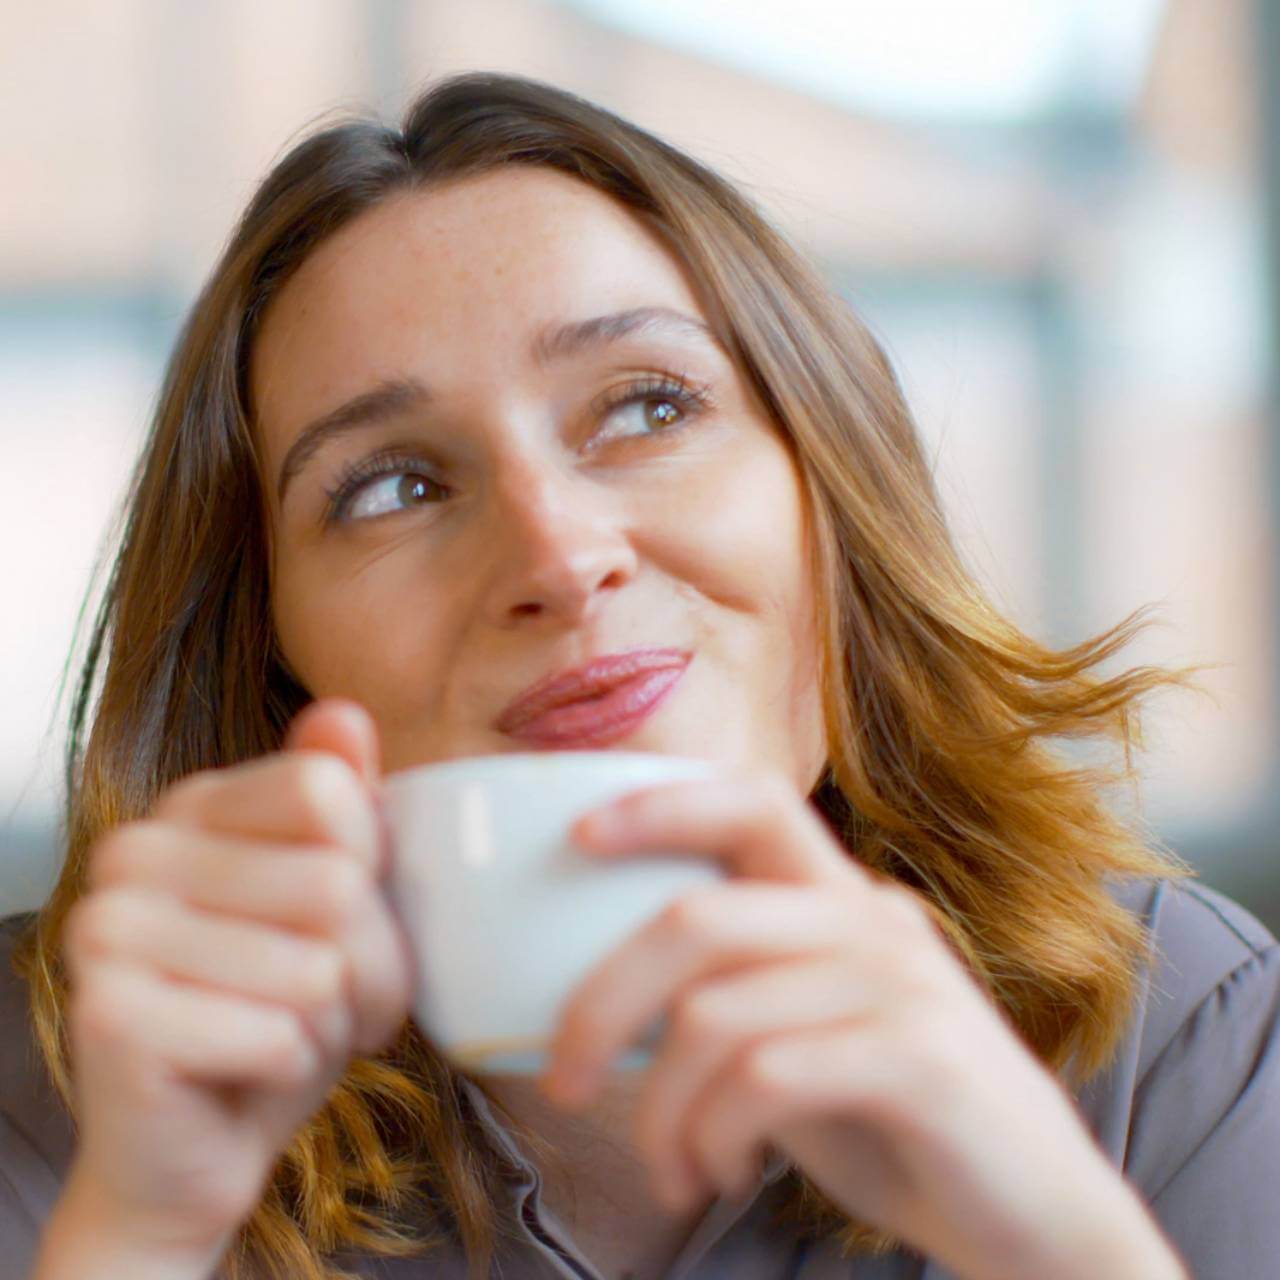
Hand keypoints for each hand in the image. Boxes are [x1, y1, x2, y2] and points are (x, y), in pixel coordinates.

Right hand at [55, 699, 412, 1259]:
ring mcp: (107, 928)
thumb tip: (344, 713)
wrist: (198, 1146)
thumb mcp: (339, 902)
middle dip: (364, 965)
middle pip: (335, 884)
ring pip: (317, 968)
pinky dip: (291, 1068)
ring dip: (330, 1022)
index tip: (336, 921)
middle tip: (319, 1000)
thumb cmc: (278, 1011)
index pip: (331, 793)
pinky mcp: (109, 1015)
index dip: (370, 874)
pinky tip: (245, 1071)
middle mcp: (135, 849)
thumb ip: (344, 807)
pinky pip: (279, 1036)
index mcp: (194, 804)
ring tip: (282, 1033)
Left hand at [540, 769, 1183, 1279]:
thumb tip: (602, 995)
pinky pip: (765, 1081)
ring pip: (714, 1015)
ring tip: (672, 1165)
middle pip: (696, 918)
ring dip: (661, 1110)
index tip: (578, 839)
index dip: (663, 804)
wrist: (1040, 1219)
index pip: (753, 802)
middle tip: (561, 1078)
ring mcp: (902, 984)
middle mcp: (873, 920)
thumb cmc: (898, 1122)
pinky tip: (721, 1174)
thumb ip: (736, 991)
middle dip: (601, 1001)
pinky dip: (713, 1137)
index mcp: (843, 900)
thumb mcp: (807, 1034)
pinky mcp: (920, 1059)